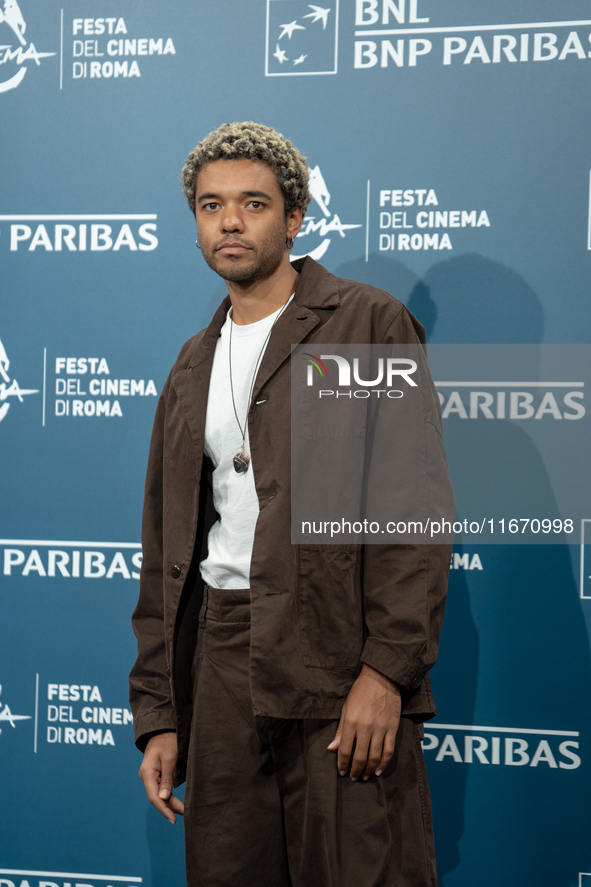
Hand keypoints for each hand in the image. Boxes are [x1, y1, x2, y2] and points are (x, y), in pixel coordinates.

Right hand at [139, 731, 184, 822]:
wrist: (162, 731)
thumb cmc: (167, 742)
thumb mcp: (170, 758)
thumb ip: (167, 779)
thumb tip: (163, 798)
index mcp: (147, 773)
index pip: (154, 797)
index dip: (164, 809)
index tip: (173, 818)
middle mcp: (146, 777)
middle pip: (157, 798)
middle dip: (170, 807)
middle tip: (186, 815)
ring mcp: (150, 777)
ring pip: (160, 795)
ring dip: (171, 803)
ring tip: (184, 811)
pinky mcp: (156, 776)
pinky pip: (161, 789)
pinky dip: (169, 796)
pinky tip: (177, 803)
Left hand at [327, 664, 400, 780]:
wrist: (381, 678)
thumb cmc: (360, 691)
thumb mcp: (346, 708)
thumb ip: (341, 730)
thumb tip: (332, 748)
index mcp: (351, 722)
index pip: (345, 750)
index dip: (342, 763)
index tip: (341, 771)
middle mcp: (366, 727)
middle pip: (360, 756)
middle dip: (355, 770)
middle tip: (353, 777)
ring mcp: (381, 729)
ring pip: (375, 757)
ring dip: (369, 769)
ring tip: (364, 777)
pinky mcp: (392, 728)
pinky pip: (388, 750)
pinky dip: (384, 763)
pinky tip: (378, 770)